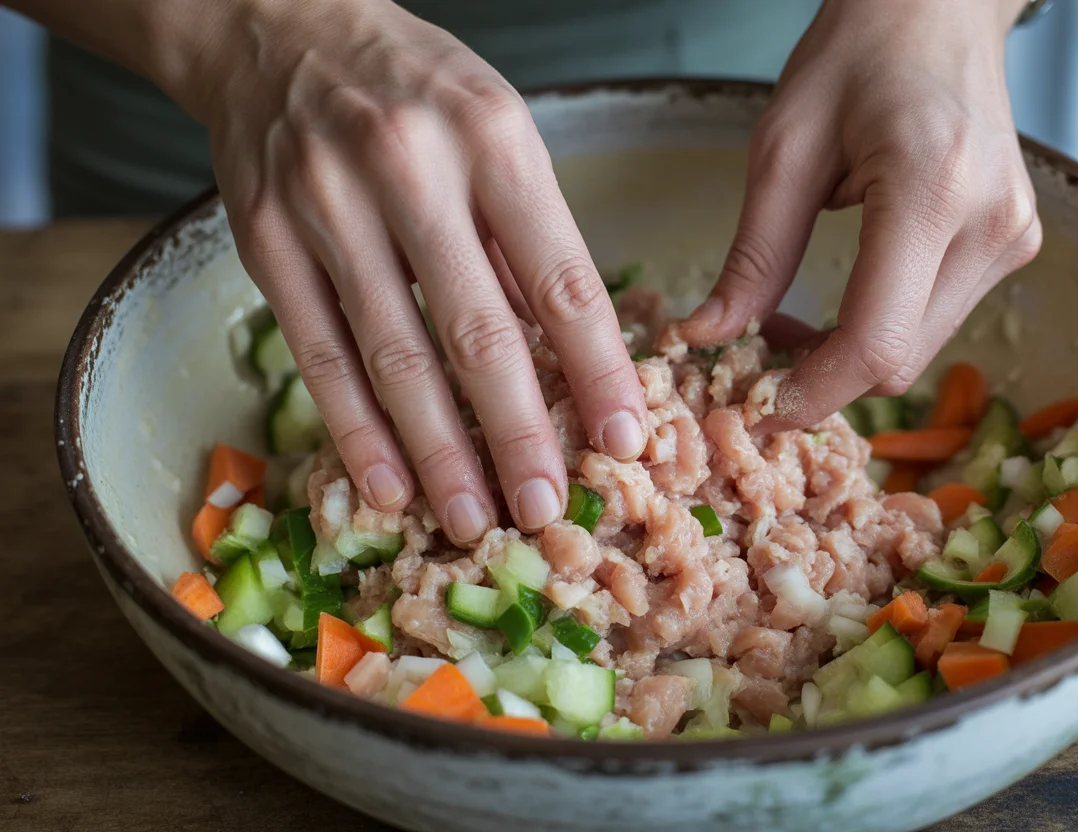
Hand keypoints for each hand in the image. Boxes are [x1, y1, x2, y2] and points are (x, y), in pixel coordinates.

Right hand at [179, 0, 647, 541]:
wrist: (277, 27)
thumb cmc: (413, 88)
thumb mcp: (496, 130)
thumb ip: (527, 236)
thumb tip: (564, 355)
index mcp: (493, 139)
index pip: (561, 277)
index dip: (596, 369)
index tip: (624, 439)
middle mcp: (409, 171)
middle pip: (476, 330)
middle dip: (518, 432)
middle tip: (545, 507)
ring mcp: (328, 208)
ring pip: (393, 356)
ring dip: (438, 452)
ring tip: (474, 518)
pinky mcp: (267, 242)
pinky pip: (320, 355)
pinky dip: (357, 430)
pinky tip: (389, 485)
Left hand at [683, 0, 1040, 427]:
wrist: (937, 10)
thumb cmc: (855, 57)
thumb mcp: (782, 147)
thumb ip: (754, 255)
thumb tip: (708, 337)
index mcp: (931, 190)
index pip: (874, 342)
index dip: (810, 393)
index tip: (756, 409)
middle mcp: (990, 223)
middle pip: (898, 362)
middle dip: (822, 379)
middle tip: (759, 355)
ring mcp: (1013, 237)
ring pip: (919, 352)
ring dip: (851, 358)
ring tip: (794, 323)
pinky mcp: (1014, 243)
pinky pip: (937, 321)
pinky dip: (883, 331)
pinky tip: (846, 301)